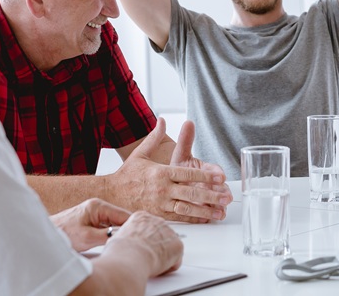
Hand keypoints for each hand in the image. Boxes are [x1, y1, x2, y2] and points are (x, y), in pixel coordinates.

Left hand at [50, 198, 130, 251]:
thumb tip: (124, 236)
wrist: (48, 233)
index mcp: (98, 206)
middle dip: (127, 228)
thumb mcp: (88, 238)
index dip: (133, 225)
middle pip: (120, 218)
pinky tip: (116, 241)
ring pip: (115, 222)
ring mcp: (96, 213)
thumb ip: (108, 236)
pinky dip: (113, 233)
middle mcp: (99, 206)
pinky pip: (108, 226)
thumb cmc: (64, 233)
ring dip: (120, 231)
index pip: (123, 214)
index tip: (142, 234)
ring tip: (127, 242)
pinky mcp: (92, 220)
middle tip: (136, 240)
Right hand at [103, 210, 183, 276]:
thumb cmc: (120, 251)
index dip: (144, 243)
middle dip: (154, 249)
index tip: (139, 251)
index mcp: (141, 217)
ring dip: (161, 259)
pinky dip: (167, 268)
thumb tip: (119, 245)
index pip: (147, 230)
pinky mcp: (178, 246)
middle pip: (159, 238)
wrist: (130, 258)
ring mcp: (169, 232)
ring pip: (168, 250)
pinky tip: (157, 270)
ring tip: (149, 266)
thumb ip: (124, 239)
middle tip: (145, 260)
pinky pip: (175, 261)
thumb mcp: (116, 239)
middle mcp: (157, 221)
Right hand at [114, 118, 231, 222]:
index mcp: (161, 173)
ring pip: (187, 208)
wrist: (111, 194)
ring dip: (206, 210)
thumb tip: (162, 119)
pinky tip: (205, 219)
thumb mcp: (141, 153)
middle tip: (227, 196)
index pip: (188, 173)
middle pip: (191, 192)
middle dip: (211, 195)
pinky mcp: (159, 214)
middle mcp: (163, 189)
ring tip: (221, 211)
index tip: (220, 177)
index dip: (206, 176)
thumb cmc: (127, 174)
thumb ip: (154, 137)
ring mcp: (161, 204)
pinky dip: (193, 218)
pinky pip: (179, 217)